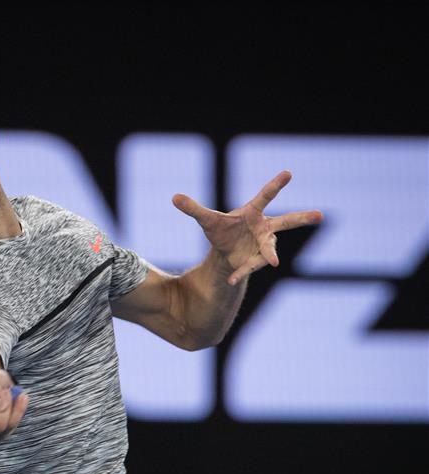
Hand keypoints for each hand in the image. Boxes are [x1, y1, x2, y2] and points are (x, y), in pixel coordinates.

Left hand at [172, 170, 322, 285]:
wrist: (226, 249)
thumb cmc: (222, 229)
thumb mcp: (207, 220)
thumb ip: (193, 209)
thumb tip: (174, 197)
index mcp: (254, 212)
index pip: (266, 195)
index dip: (276, 184)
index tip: (288, 172)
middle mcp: (264, 228)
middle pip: (286, 221)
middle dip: (302, 218)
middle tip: (320, 215)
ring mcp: (263, 245)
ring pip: (272, 249)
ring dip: (272, 255)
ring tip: (274, 261)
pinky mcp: (255, 261)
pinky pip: (250, 267)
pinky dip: (240, 273)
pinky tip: (231, 280)